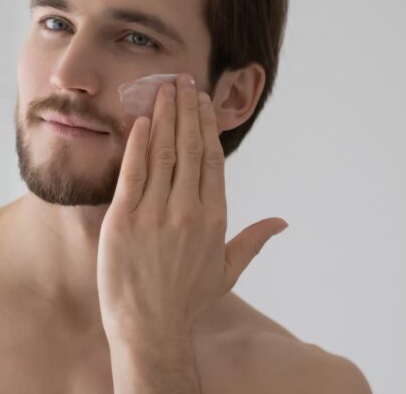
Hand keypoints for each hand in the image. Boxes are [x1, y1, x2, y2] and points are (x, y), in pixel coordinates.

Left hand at [97, 74, 286, 343]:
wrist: (148, 326)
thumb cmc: (186, 300)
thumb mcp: (227, 271)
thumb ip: (253, 240)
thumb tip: (281, 222)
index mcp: (214, 218)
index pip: (211, 159)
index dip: (206, 125)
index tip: (201, 101)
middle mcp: (187, 210)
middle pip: (188, 147)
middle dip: (185, 109)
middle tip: (181, 79)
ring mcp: (154, 213)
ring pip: (161, 152)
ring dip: (162, 115)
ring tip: (161, 88)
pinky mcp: (123, 218)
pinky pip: (132, 171)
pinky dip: (136, 143)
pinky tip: (139, 120)